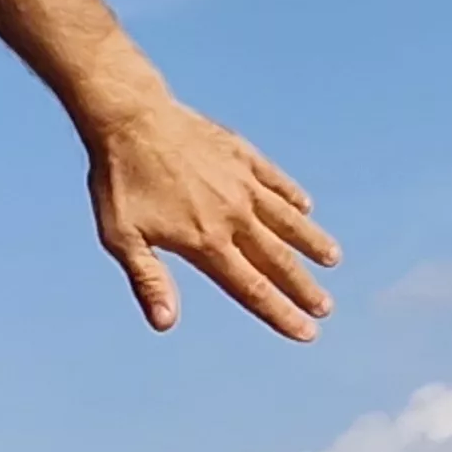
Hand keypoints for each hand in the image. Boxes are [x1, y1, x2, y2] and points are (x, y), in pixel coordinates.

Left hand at [86, 100, 338, 340]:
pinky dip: (292, 196)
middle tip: (325, 307)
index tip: (307, 333)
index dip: (281, 313)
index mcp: (206, 242)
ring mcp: (242, 183)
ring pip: (287, 219)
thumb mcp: (122, 237)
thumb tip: (164, 324)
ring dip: (310, 242)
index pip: (252, 289)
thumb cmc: (120, 181)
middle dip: (304, 287)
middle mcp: (233, 215)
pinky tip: (306, 207)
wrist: (129, 118)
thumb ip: (149, 280)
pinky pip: (275, 180)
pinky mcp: (241, 154)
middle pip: (277, 260)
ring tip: (332, 259)